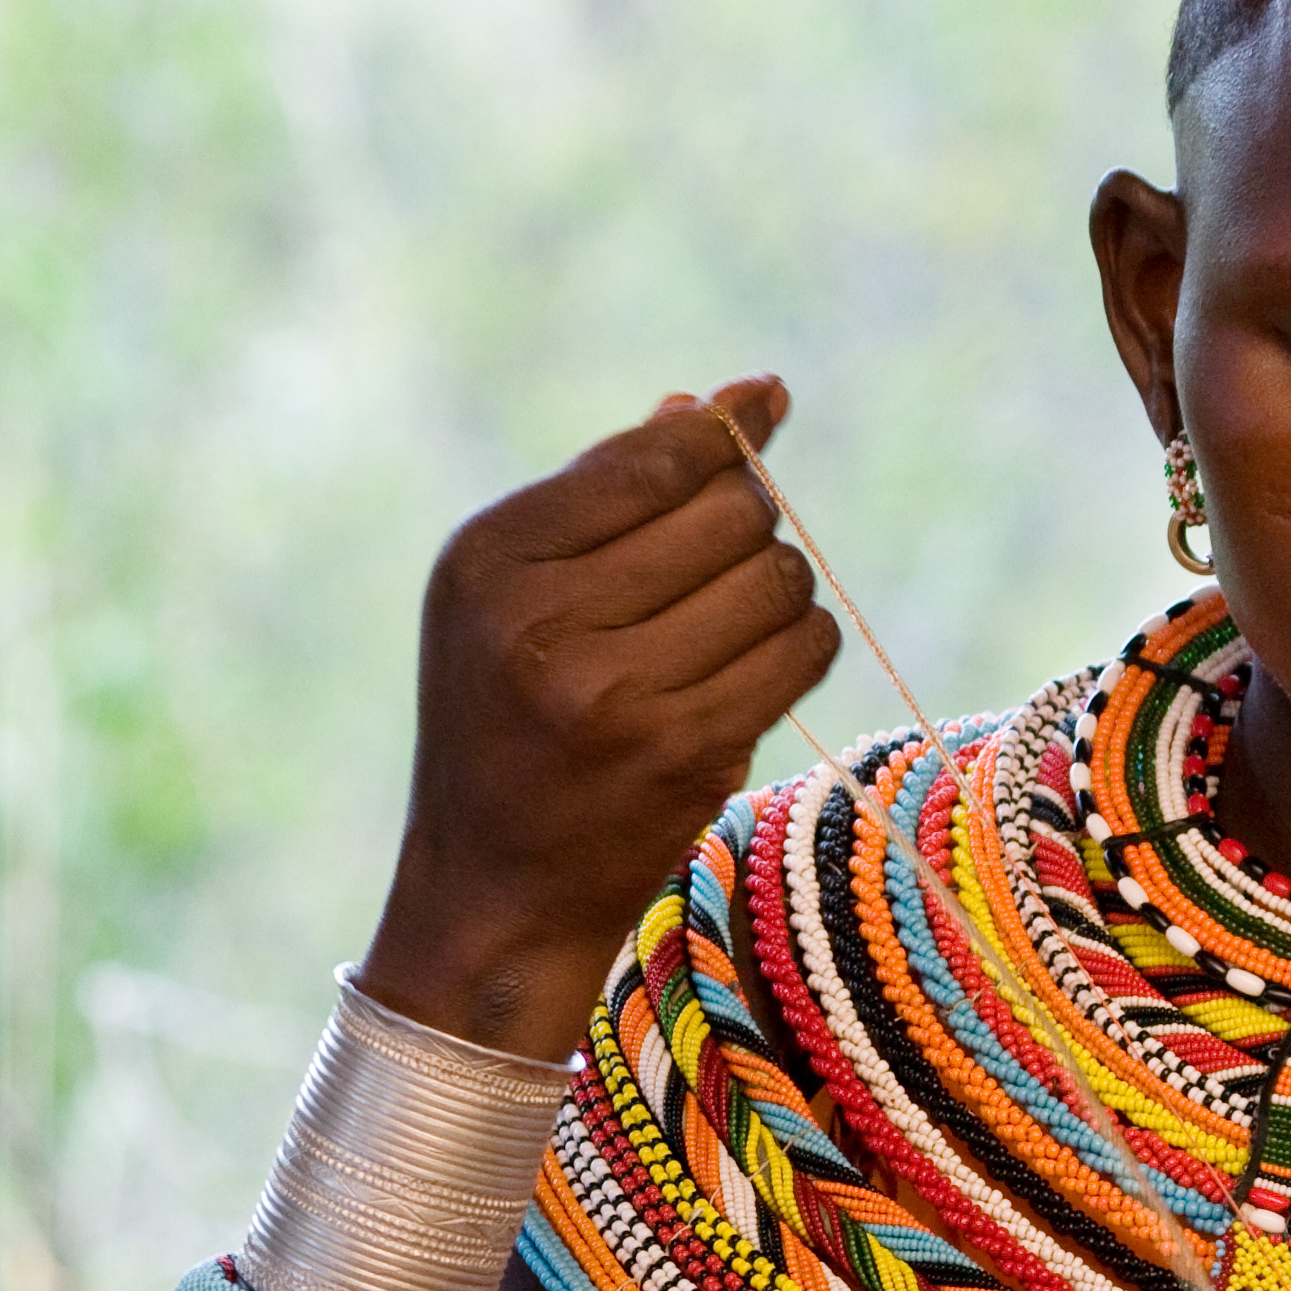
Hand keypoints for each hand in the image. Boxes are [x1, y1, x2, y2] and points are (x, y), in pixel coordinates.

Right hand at [359, 377, 835, 1056]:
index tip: (763, 405)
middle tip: (721, 559)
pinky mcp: (684, 754)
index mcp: (489, 562)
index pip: (649, 459)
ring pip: (776, 577)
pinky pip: (801, 650)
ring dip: (779, 587)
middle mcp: (542, 623)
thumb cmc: (508, 722)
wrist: (495, 891)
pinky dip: (800, 643)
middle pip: (728, 511)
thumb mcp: (514, 596)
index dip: (723, 429)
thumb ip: (608, 494)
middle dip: (748, 519)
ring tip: (734, 619)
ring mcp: (615, 694)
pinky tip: (761, 660)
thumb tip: (725, 399)